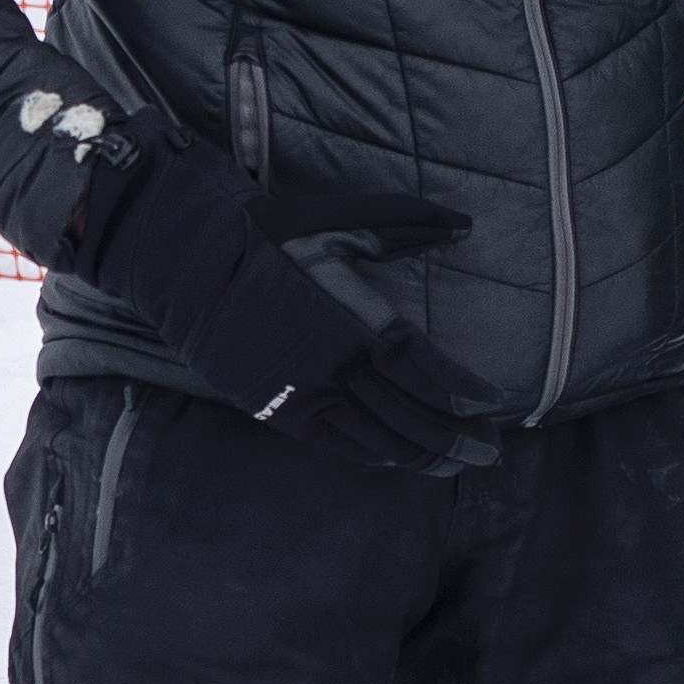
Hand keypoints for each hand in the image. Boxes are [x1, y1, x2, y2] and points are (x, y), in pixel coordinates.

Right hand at [61, 121, 478, 467]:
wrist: (189, 265)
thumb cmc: (266, 236)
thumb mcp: (338, 219)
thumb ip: (406, 222)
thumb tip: (465, 223)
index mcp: (355, 323)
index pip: (424, 371)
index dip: (462, 394)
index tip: (494, 408)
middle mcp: (334, 368)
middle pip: (410, 415)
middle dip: (456, 438)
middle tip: (490, 451)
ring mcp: (305, 395)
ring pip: (378, 438)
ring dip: (422, 455)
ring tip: (456, 464)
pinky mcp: (279, 409)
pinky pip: (337, 443)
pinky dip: (375, 454)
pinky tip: (399, 460)